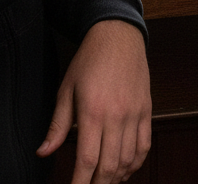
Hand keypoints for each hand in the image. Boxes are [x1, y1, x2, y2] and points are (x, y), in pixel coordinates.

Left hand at [37, 20, 150, 183]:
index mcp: (93, 112)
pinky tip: (126, 168)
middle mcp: (117, 115)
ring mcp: (135, 112)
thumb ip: (58, 125)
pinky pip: (145, 144)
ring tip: (105, 181)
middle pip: (110, 166)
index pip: (87, 160)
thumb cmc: (90, 61)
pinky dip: (136, 162)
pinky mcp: (146, 108)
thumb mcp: (66, 90)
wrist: (118, 35)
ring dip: (117, 177)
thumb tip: (44, 152)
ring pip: (129, 159)